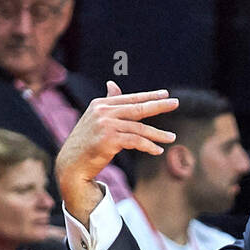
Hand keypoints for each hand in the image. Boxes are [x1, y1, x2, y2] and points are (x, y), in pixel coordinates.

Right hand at [55, 81, 178, 223]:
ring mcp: (106, 125)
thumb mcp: (96, 119)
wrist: (72, 164)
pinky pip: (136, 141)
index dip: (149, 96)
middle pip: (138, 108)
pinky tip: (158, 151)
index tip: (166, 95)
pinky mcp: (109, 140)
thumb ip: (108, 104)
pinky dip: (149, 146)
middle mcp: (103, 111)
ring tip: (172, 137)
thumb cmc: (86, 143)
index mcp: (101, 104)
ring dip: (158, 134)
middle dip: (159, 105)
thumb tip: (113, 85)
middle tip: (176, 103)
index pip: (130, 98)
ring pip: (139, 127)